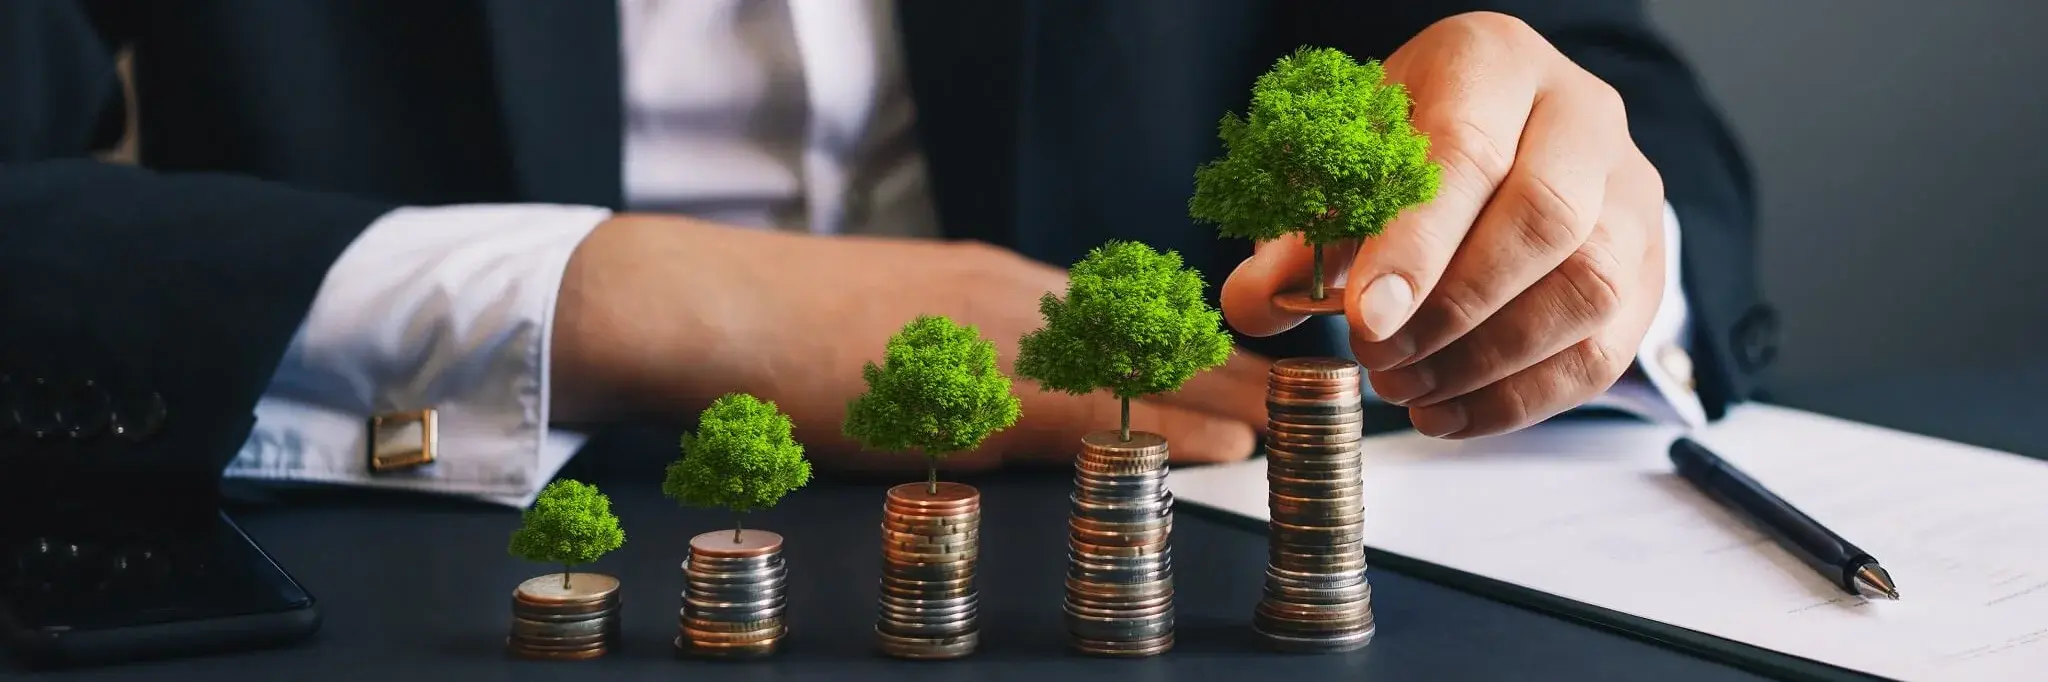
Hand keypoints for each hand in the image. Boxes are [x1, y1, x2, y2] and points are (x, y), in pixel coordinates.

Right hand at [552, 215, 1271, 472]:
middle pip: (1152, 335)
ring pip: (1139, 369)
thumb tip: (1007, 410)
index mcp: (994, 289)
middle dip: (1236, 368)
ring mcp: (993, 339)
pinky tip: (1225, 450)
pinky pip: (1093, 414)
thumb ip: (960, 363)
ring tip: (1303, 425)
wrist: (706, 305)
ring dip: (1227, 399)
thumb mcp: (893, 338)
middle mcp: (1010, 300)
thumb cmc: (784, 330)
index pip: (1123, 318)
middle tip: (1315, 397)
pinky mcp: (968, 386)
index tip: (1262, 370)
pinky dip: (1169, 432)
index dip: (1199, 349)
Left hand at [1222, 12, 1666, 438]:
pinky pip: (1603, 349)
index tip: (1364, 318)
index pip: (1467, 152)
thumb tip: (1252, 303)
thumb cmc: (1413, 152)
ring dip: (1487, 361)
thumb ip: (1296, 235)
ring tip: (1408, 388)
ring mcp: (1630, 193)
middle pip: (1546, 218)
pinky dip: (1520, 398)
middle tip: (1380, 357)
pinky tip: (1450, 412)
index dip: (1415, 246)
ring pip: (1588, 288)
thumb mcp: (1344, 168)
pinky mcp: (1648, 269)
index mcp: (1493, 64)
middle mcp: (1581, 116)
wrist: (1503, 143)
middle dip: (1454, 309)